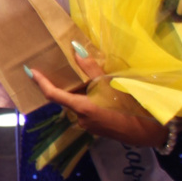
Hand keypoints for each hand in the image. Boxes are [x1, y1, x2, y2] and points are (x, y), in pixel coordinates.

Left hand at [28, 49, 168, 148]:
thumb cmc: (130, 105)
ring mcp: (89, 126)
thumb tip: (76, 49)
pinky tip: (96, 91)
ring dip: (77, 92)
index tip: (31, 71)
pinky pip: (86, 110)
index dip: (41, 82)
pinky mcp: (98, 128)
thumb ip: (91, 68)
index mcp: (81, 108)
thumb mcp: (111, 83)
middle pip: (65, 99)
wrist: (150, 131)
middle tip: (59, 68)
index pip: (53, 95)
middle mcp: (81, 119)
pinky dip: (86, 99)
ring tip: (80, 76)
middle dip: (62, 85)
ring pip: (77, 105)